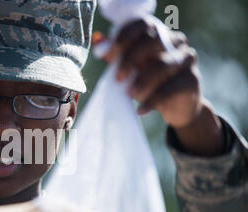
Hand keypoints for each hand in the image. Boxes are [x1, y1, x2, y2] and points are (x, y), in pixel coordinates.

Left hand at [94, 19, 224, 155]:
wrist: (177, 108)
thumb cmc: (150, 83)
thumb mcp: (131, 70)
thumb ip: (115, 56)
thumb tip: (97, 41)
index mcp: (159, 34)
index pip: (143, 24)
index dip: (124, 37)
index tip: (108, 54)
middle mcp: (176, 42)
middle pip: (154, 40)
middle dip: (131, 59)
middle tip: (118, 78)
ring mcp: (186, 59)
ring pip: (164, 65)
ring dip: (143, 81)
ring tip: (130, 94)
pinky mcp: (192, 80)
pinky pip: (171, 88)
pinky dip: (153, 100)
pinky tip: (141, 110)